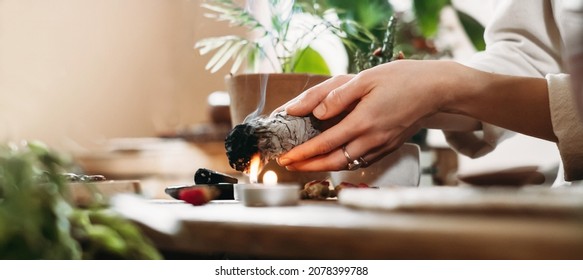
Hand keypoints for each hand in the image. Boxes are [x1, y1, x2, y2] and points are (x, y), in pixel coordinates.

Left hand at [277, 60, 463, 170]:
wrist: (435, 89)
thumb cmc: (401, 79)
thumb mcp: (366, 79)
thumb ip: (338, 96)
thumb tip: (315, 113)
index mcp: (362, 122)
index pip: (325, 144)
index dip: (302, 153)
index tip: (285, 157)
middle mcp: (372, 139)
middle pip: (333, 161)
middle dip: (307, 165)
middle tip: (288, 165)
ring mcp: (382, 146)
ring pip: (347, 164)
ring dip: (323, 166)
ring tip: (305, 164)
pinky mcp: (389, 147)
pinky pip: (361, 161)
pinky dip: (343, 163)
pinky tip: (333, 159)